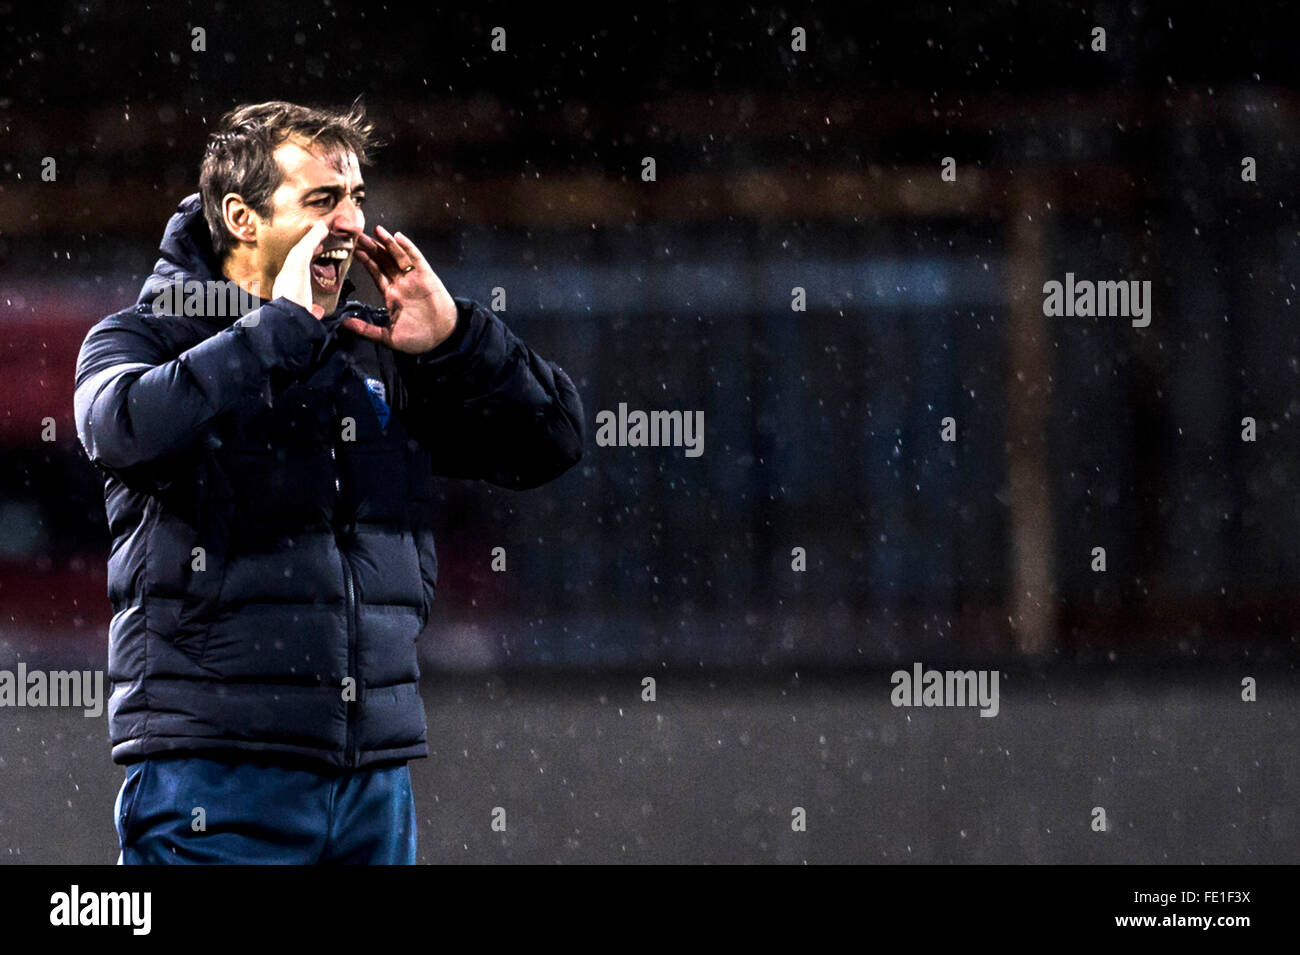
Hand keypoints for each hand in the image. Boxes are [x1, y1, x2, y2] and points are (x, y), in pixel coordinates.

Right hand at [272, 220, 327, 318]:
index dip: (303, 262)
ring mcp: (289, 271)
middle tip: (317, 237)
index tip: (313, 254)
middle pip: (297, 257)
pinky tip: (322, 228)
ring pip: (301, 250)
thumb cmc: (294, 323)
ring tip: (321, 228)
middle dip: (307, 247)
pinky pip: (307, 248)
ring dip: (311, 238)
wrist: (285, 322)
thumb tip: (317, 312)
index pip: (296, 271)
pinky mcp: (297, 265)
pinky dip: (314, 238)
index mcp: (286, 290)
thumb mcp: (306, 317)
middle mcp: (285, 278)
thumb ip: (311, 313)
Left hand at [346, 225, 458, 353]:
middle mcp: (402, 284)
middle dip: (373, 248)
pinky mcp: (427, 277)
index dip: (366, 261)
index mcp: (392, 296)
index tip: (355, 249)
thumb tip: (344, 324)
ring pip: (398, 256)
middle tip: (360, 234)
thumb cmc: (418, 339)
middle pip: (385, 261)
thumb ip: (366, 330)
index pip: (376, 273)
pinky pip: (416, 259)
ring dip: (388, 243)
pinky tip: (398, 237)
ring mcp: (414, 279)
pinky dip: (408, 247)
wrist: (441, 340)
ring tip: (377, 230)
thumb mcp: (387, 337)